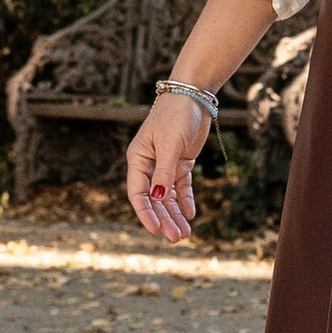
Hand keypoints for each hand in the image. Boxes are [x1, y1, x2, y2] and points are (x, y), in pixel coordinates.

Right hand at [124, 90, 208, 241]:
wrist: (193, 94)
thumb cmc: (176, 115)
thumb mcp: (170, 144)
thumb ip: (164, 172)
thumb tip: (158, 199)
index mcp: (138, 159)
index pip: (138, 193)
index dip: (146, 213)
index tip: (156, 230)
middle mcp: (148, 164)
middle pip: (154, 199)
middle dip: (164, 219)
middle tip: (176, 238)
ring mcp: (164, 164)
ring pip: (167, 196)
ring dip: (174, 214)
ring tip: (184, 233)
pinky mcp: (180, 161)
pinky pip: (180, 186)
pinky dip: (185, 200)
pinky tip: (190, 214)